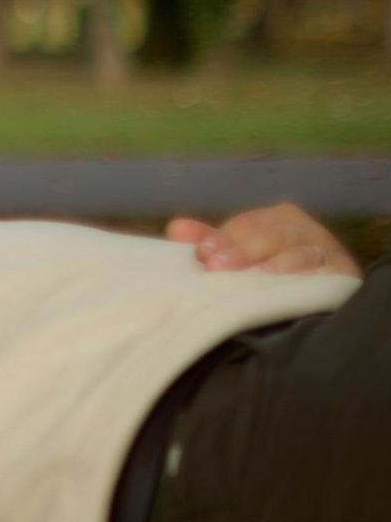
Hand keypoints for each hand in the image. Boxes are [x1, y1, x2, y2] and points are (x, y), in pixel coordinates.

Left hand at [167, 203, 360, 278]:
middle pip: (273, 235)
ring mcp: (327, 252)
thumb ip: (211, 243)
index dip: (224, 237)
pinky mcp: (344, 276)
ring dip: (274, 264)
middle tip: (216, 266)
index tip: (202, 254)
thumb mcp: (241, 256)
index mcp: (279, 218)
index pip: (249, 223)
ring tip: (252, 275)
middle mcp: (305, 230)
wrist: (320, 302)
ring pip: (300, 252)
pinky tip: (285, 285)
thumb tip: (176, 228)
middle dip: (243, 249)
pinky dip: (306, 278)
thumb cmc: (271, 274)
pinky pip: (325, 274)